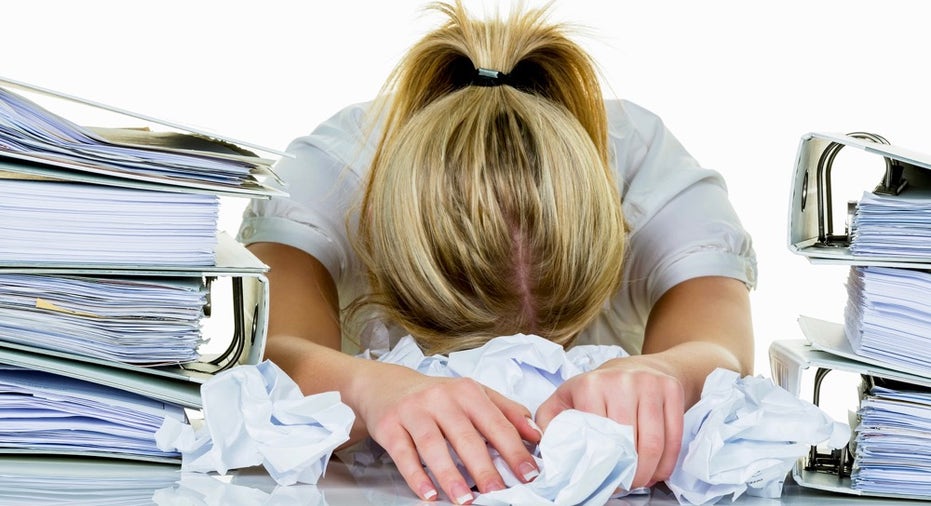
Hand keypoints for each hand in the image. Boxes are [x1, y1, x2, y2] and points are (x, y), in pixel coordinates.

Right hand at [357, 364, 541, 503]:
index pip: (496, 422)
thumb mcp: (472, 394)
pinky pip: (404, 454)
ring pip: (433, 446)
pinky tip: (428, 493)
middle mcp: (440, 398)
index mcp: (467, 391)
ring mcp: (413, 411)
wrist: (386, 385)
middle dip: (485, 467)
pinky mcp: (390, 426)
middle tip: (499, 492)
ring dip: (450, 475)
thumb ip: (506, 411)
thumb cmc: (436, 396)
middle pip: (466, 436)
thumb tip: (536, 434)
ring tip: (465, 500)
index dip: (514, 449)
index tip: (529, 474)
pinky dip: (416, 475)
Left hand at [534, 355, 684, 488]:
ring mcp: (649, 383)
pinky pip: (674, 436)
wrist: (637, 367)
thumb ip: (548, 423)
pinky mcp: (671, 389)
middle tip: (624, 485)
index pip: (598, 436)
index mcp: (590, 385)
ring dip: (649, 472)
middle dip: (628, 474)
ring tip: (641, 481)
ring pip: (654, 443)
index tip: (601, 479)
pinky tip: (657, 471)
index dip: (600, 465)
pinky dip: (667, 462)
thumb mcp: (564, 399)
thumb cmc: (598, 390)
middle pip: (628, 443)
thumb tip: (546, 450)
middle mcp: (621, 381)